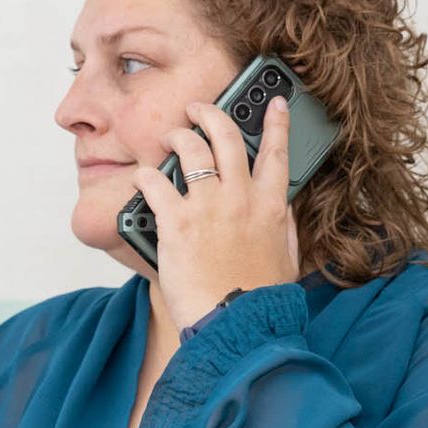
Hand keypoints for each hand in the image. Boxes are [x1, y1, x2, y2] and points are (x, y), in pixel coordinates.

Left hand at [131, 94, 301, 329]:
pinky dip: (145, 176)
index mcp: (271, 206)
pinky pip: (155, 182)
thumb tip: (280, 206)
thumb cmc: (260, 299)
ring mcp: (208, 207)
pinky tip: (141, 178)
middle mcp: (241, 197)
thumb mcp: (286, 256)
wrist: (237, 324)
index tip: (274, 104)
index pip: (278, 152)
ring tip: (167, 138)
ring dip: (175, 137)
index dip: (276, 123)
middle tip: (197, 109)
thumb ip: (283, 226)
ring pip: (190, 149)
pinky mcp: (176, 222)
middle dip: (210, 114)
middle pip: (227, 136)